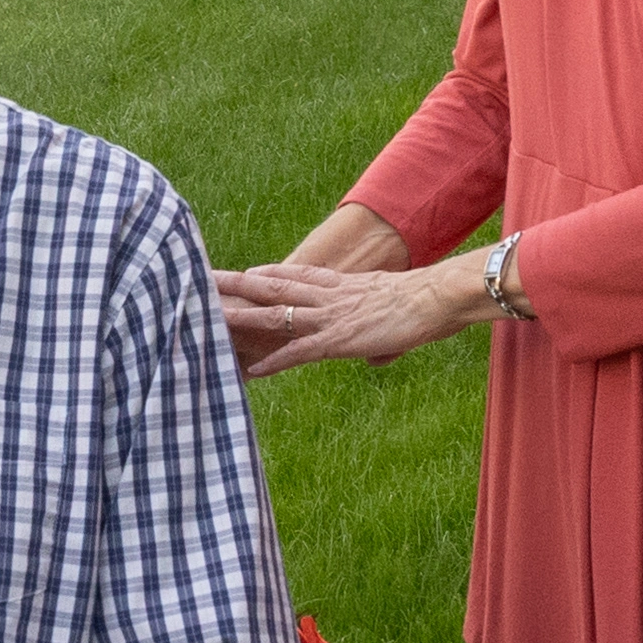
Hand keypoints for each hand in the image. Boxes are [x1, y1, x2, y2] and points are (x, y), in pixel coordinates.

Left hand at [210, 254, 484, 379]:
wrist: (440, 296)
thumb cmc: (430, 304)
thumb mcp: (399, 317)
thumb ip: (380, 340)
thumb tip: (376, 357)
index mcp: (344, 286)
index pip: (297, 276)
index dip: (268, 274)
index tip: (242, 272)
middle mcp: (330, 296)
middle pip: (272, 287)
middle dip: (236, 284)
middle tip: (202, 279)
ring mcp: (331, 316)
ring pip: (274, 313)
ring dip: (239, 316)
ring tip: (206, 315)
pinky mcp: (339, 339)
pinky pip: (298, 350)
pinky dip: (274, 360)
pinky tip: (252, 370)